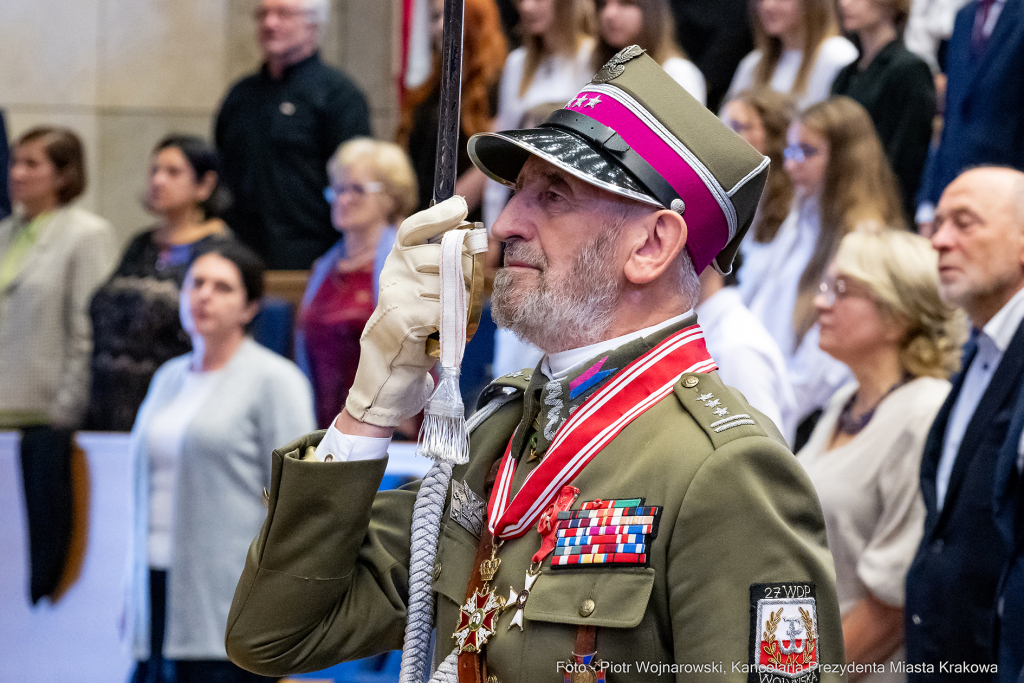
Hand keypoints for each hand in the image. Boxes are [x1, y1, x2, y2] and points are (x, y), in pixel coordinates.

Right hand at [345, 196, 477, 426]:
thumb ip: (440, 270)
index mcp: (396, 263)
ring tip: (445, 323)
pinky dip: (450, 326)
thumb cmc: (414, 333)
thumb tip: (470, 241)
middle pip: (443, 256)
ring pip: (448, 286)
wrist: (386, 376)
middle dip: (464, 276)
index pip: (412, 228)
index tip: (460, 205)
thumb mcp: (424, 295)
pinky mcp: (403, 321)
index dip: (437, 216)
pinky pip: (443, 312)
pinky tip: (439, 336)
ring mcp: (395, 296)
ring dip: (458, 307)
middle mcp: (392, 274)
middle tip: (461, 298)